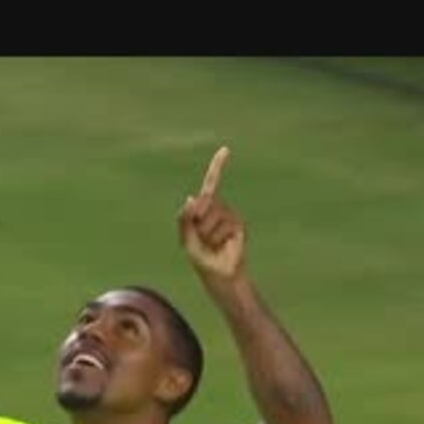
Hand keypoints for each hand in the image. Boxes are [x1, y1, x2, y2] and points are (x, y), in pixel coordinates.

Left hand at [177, 146, 245, 280]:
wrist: (220, 274)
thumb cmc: (201, 259)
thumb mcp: (187, 239)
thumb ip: (184, 219)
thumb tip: (192, 197)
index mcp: (202, 210)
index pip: (210, 185)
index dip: (217, 167)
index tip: (226, 149)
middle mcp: (217, 209)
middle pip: (204, 203)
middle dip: (198, 222)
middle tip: (201, 239)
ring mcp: (229, 215)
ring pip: (213, 215)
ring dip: (207, 233)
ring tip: (211, 244)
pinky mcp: (239, 224)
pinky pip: (225, 224)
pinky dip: (218, 237)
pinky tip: (222, 245)